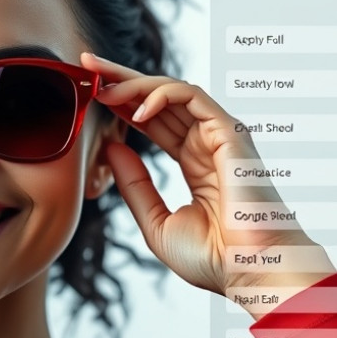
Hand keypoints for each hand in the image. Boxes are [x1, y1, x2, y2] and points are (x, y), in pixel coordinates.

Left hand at [81, 53, 335, 305]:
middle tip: (87, 64)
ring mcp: (218, 136)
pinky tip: (136, 109)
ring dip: (134, 82)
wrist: (249, 273)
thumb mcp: (156, 221)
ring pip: (172, 90)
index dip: (122, 103)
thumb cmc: (213, 259)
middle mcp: (206, 144)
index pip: (153, 121)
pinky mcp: (229, 132)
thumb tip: (111, 147)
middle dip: (121, 78)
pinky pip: (192, 97)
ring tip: (103, 86)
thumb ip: (134, 184)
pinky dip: (161, 95)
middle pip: (158, 98)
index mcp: (193, 163)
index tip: (91, 91)